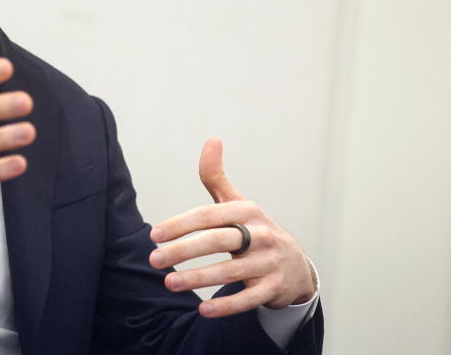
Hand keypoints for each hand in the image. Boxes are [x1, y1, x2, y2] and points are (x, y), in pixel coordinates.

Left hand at [148, 138, 315, 317]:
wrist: (296, 265)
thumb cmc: (254, 230)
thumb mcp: (238, 203)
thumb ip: (216, 177)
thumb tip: (212, 139)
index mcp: (247, 211)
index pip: (209, 215)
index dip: (181, 224)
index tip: (155, 235)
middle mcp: (261, 235)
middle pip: (218, 241)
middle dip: (184, 251)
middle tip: (154, 260)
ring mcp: (269, 262)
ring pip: (231, 271)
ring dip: (198, 278)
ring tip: (169, 283)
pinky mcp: (273, 288)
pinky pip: (249, 298)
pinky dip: (226, 306)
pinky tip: (202, 310)